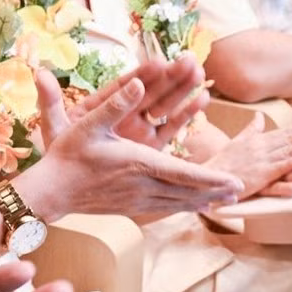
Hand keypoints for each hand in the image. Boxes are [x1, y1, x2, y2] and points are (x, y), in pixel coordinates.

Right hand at [16, 67, 242, 220]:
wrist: (51, 191)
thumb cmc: (67, 155)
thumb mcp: (88, 123)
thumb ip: (115, 103)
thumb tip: (137, 82)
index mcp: (137, 163)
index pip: (183, 173)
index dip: (211, 178)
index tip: (234, 181)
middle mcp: (141, 185)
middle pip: (187, 191)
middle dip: (215, 191)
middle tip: (240, 190)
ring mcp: (136, 199)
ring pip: (177, 202)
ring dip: (202, 200)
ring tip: (224, 201)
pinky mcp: (129, 207)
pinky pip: (163, 209)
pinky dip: (182, 207)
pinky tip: (191, 208)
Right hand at [204, 120, 291, 199]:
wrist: (209, 176)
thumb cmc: (223, 161)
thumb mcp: (237, 141)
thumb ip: (251, 130)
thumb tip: (260, 116)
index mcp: (259, 141)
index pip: (284, 134)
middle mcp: (262, 149)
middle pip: (288, 141)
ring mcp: (261, 161)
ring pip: (287, 152)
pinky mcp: (259, 175)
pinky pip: (277, 168)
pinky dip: (290, 163)